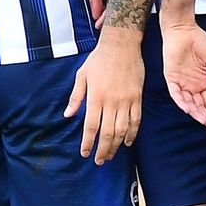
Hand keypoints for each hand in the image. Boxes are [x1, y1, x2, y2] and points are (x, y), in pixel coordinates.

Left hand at [64, 27, 143, 163]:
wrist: (122, 44)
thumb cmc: (99, 59)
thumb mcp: (82, 75)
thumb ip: (76, 97)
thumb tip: (68, 115)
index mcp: (95, 97)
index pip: (91, 126)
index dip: (87, 142)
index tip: (85, 153)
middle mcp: (111, 101)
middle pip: (107, 133)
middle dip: (102, 150)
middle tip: (99, 161)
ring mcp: (126, 100)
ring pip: (122, 130)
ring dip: (117, 145)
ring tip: (111, 155)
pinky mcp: (137, 97)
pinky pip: (136, 120)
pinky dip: (132, 133)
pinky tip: (128, 142)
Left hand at [161, 15, 205, 131]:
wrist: (183, 29)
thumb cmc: (198, 41)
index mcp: (202, 81)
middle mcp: (192, 84)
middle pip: (199, 105)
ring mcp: (181, 82)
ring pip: (188, 103)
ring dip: (195, 112)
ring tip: (204, 121)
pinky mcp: (171, 78)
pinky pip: (176, 93)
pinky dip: (181, 101)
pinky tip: (189, 109)